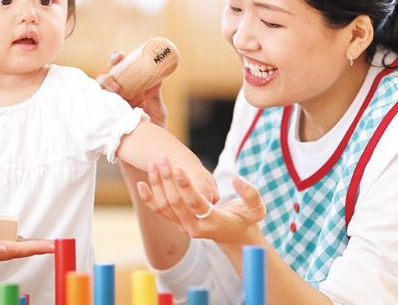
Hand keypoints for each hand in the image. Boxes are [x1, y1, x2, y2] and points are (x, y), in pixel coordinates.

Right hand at [0, 228, 54, 262]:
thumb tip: (4, 249)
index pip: (15, 249)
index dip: (35, 248)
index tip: (53, 246)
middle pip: (15, 249)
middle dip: (36, 247)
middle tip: (56, 245)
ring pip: (7, 247)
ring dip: (25, 245)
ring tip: (43, 244)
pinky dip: (9, 242)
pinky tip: (15, 242)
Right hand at [97, 51, 167, 127]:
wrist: (152, 153)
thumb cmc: (156, 130)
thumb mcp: (158, 110)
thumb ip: (154, 95)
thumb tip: (158, 79)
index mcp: (131, 90)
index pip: (122, 72)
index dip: (117, 62)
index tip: (119, 56)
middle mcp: (118, 98)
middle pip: (106, 81)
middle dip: (106, 75)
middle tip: (115, 81)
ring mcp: (111, 109)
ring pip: (99, 94)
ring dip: (103, 89)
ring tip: (114, 92)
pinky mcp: (106, 123)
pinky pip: (96, 113)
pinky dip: (96, 106)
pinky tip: (100, 104)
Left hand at [136, 159, 264, 244]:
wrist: (235, 238)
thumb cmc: (247, 220)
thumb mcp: (257, 209)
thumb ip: (251, 194)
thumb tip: (238, 179)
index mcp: (213, 221)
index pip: (195, 203)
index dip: (185, 185)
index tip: (177, 167)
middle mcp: (195, 227)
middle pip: (176, 202)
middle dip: (167, 180)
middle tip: (162, 159)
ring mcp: (184, 227)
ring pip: (165, 206)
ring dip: (157, 185)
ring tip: (154, 163)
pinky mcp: (178, 223)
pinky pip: (160, 211)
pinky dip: (149, 198)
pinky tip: (140, 184)